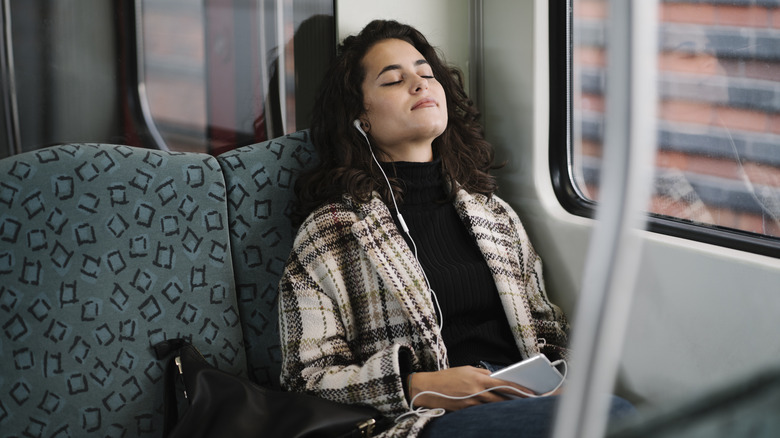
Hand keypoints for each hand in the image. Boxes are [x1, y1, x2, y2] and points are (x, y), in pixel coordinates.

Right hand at [408, 366, 535, 410]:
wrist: (426, 389)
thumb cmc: (445, 378)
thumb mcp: (465, 370)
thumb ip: (481, 373)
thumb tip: (495, 377)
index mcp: (477, 378)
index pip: (503, 383)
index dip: (518, 389)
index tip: (529, 392)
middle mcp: (476, 392)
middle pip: (501, 398)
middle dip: (514, 400)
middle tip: (526, 401)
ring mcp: (471, 403)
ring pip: (493, 406)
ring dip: (503, 406)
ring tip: (513, 406)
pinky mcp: (465, 411)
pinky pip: (482, 411)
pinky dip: (489, 410)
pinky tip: (494, 410)